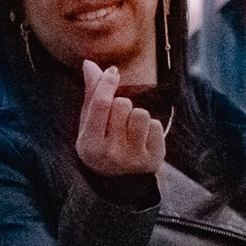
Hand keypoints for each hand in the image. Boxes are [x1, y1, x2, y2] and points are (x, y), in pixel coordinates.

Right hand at [75, 60, 166, 178]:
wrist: (118, 182)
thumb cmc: (101, 145)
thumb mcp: (89, 124)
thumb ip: (91, 95)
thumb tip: (89, 63)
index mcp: (90, 145)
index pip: (101, 104)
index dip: (107, 83)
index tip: (113, 72)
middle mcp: (111, 153)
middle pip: (122, 104)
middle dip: (122, 105)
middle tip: (117, 121)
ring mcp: (133, 158)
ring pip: (141, 113)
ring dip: (137, 116)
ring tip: (130, 130)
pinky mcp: (154, 159)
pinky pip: (156, 125)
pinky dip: (150, 128)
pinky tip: (142, 140)